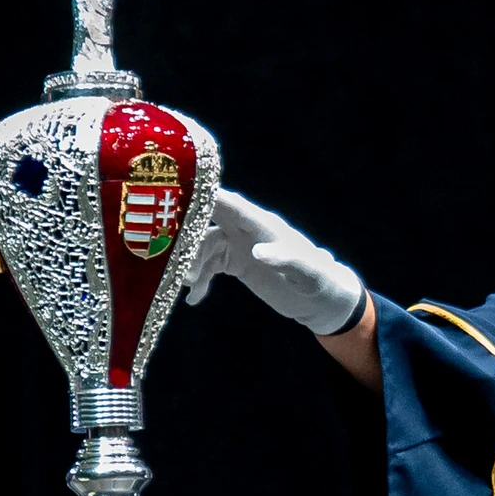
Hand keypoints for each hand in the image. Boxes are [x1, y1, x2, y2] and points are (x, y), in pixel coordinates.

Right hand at [183, 188, 363, 334]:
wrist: (323, 301)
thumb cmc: (321, 283)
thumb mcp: (308, 274)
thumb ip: (287, 260)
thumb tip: (259, 252)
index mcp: (264, 225)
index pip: (231, 204)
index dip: (204, 196)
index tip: (175, 194)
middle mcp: (249, 230)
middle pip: (208, 221)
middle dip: (186, 233)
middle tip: (171, 255)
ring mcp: (241, 245)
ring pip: (204, 245)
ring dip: (192, 262)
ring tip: (188, 285)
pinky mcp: (238, 262)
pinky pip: (210, 265)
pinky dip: (199, 280)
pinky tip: (194, 299)